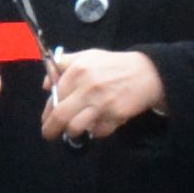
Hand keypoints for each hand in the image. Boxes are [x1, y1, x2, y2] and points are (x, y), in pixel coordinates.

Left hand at [40, 48, 166, 141]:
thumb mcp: (88, 57)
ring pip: (75, 127)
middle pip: (60, 115)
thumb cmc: (113, 65)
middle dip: (51, 129)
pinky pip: (98, 131)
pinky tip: (100, 123)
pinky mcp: (115, 115)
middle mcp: (87, 87)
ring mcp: (101, 103)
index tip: (47, 119)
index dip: (47, 111)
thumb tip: (46, 85)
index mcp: (77, 71)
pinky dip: (96, 131)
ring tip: (74, 131)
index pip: (54, 96)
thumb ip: (64, 64)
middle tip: (49, 135)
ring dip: (72, 132)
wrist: (147, 73)